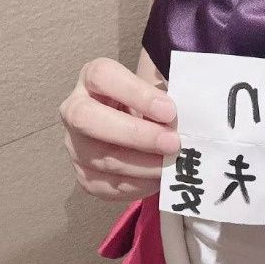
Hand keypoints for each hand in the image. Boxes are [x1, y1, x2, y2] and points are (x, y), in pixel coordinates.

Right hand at [59, 56, 179, 200]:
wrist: (140, 126)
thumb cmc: (152, 102)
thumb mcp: (158, 88)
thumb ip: (168, 93)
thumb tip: (190, 114)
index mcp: (92, 77)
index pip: (103, 76)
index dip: (136, 94)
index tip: (169, 111)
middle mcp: (74, 108)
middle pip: (88, 119)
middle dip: (135, 134)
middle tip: (173, 143)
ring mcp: (75, 145)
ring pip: (101, 158)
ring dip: (143, 165)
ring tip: (173, 163)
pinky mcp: (84, 175)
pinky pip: (106, 186)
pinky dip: (137, 185)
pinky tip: (159, 179)